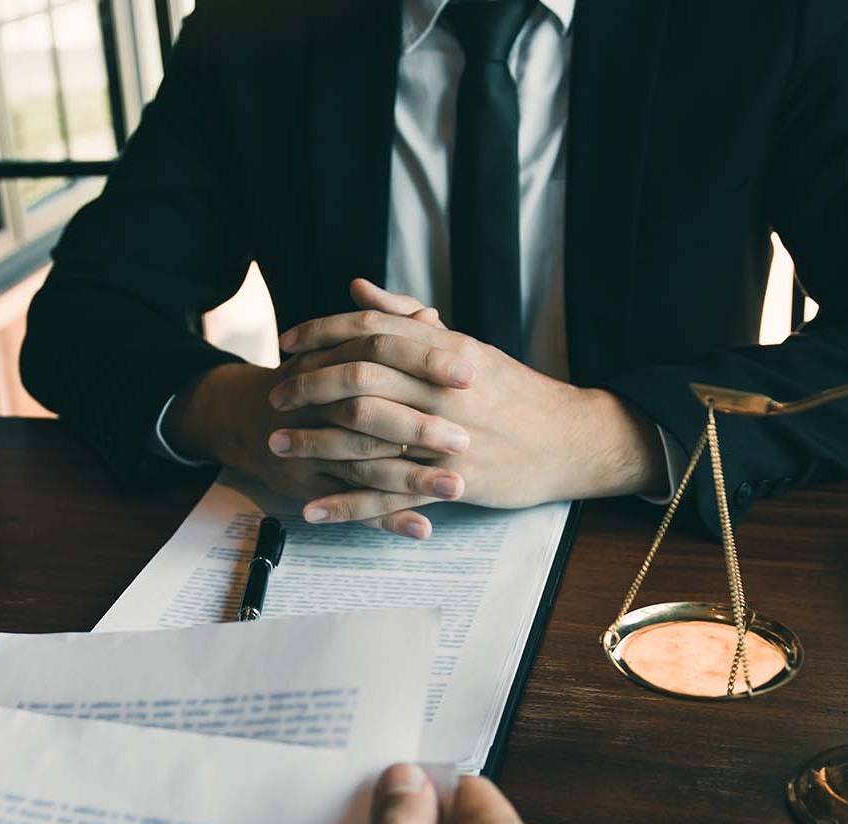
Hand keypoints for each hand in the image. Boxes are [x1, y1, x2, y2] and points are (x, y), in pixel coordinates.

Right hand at [162, 303, 474, 537]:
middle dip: (419, 428)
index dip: (425, 362)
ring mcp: (310, 448)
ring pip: (364, 466)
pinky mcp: (307, 485)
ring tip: (458, 488)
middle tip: (466, 439)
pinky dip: (386, 519)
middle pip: (370, 413)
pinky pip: (350, 505)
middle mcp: (318, 405)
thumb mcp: (339, 349)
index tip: (471, 371)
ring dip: (411, 480)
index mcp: (332, 361)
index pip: (380, 352)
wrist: (243, 415)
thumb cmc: (308, 379)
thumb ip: (387, 332)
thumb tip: (431, 317)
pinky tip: (423, 529)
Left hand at [273, 279, 666, 528]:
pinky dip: (349, 504)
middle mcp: (444, 389)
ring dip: (315, 444)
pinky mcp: (453, 481)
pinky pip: (390, 495)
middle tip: (276, 397)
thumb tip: (356, 290)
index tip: (287, 342)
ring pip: (368, 438)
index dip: (322, 333)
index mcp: (447, 349)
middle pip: (360, 379)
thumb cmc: (513, 391)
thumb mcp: (465, 345)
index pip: (372, 331)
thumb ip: (407, 319)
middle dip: (308, 387)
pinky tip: (313, 509)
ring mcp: (448, 437)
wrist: (571, 440)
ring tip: (277, 447)